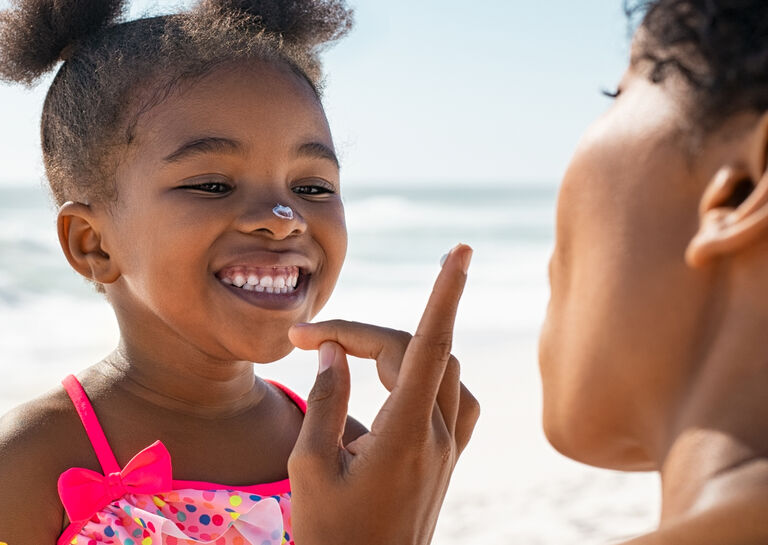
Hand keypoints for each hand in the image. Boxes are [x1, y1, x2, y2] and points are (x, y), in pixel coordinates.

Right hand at [285, 244, 477, 544]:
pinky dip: (429, 375)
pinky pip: (455, 400)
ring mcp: (448, 451)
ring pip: (445, 370)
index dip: (444, 293)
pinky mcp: (448, 462)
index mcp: (404, 435)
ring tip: (348, 355)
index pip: (430, 346)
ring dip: (401, 349)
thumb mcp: (308, 466)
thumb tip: (334, 351)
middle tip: (307, 341)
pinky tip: (396, 383)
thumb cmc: (330, 533)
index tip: (459, 251)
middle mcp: (437, 437)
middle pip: (417, 352)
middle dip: (363, 333)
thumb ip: (325, 401)